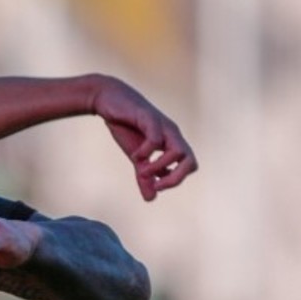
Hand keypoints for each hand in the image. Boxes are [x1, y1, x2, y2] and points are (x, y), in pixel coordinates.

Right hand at [91, 77, 197, 200]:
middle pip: (191, 162)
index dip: (175, 180)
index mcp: (172, 143)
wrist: (109, 100)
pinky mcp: (148, 118)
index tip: (155, 186)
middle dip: (175, 178)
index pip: (189, 166)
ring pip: (178, 151)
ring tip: (141, 168)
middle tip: (155, 184)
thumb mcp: (136, 156)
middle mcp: (173, 135)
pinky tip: (135, 154)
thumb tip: (151, 199)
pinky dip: (147, 150)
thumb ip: (144, 176)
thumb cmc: (126, 126)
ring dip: (160, 166)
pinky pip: (157, 138)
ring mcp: (162, 126)